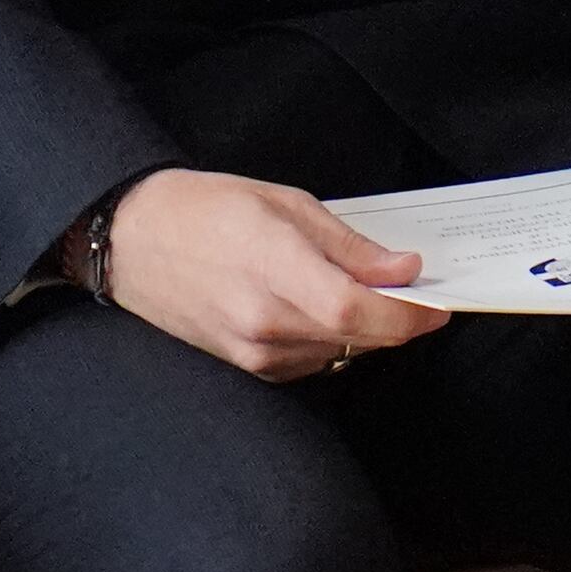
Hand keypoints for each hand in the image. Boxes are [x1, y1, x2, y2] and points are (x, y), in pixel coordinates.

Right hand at [94, 168, 451, 381]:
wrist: (132, 243)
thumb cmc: (202, 210)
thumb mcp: (284, 205)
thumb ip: (349, 245)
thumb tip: (402, 270)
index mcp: (275, 268)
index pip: (360, 310)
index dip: (409, 313)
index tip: (439, 303)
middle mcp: (265, 321)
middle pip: (360, 336)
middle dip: (399, 318)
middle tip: (416, 290)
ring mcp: (255, 351)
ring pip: (341, 351)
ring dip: (365, 327)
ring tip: (362, 288)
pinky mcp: (248, 367)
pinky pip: (313, 359)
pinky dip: (332, 337)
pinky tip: (322, 306)